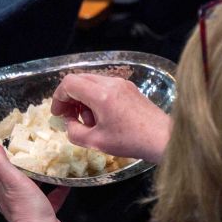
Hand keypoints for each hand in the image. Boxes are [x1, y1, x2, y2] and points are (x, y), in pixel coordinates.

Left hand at [0, 142, 69, 221]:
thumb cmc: (27, 209)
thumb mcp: (13, 182)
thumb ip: (1, 164)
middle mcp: (8, 194)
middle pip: (1, 173)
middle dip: (4, 156)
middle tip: (12, 139)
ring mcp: (24, 203)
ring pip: (25, 182)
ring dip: (31, 170)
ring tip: (40, 154)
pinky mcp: (40, 210)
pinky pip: (47, 195)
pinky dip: (54, 187)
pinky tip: (64, 179)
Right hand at [51, 73, 171, 162]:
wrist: (163, 138)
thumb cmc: (132, 141)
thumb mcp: (96, 142)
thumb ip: (74, 132)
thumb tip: (69, 124)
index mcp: (101, 94)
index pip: (69, 83)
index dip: (58, 97)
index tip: (58, 113)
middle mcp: (111, 83)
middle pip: (80, 79)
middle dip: (70, 97)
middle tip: (70, 116)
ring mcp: (122, 84)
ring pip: (92, 82)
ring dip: (83, 99)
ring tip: (89, 121)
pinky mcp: (130, 88)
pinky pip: (105, 87)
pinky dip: (96, 98)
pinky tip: (102, 118)